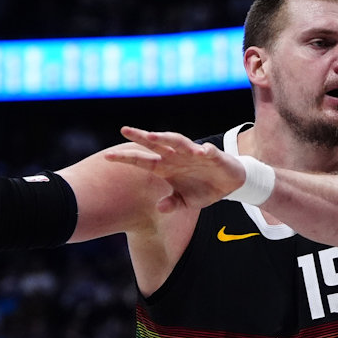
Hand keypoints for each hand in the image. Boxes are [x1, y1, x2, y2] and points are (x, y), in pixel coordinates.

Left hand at [103, 128, 245, 212]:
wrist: (230, 184)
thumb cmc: (203, 189)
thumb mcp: (187, 202)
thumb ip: (172, 203)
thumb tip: (160, 208)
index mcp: (167, 168)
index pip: (143, 161)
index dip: (127, 158)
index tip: (108, 156)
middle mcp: (177, 157)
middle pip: (156, 144)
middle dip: (141, 137)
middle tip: (124, 130)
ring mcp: (193, 154)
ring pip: (178, 141)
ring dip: (166, 138)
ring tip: (153, 136)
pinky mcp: (213, 155)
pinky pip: (208, 152)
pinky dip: (204, 151)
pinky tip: (201, 152)